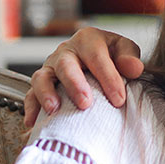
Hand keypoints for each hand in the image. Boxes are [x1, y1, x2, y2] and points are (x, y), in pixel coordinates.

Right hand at [24, 28, 145, 126]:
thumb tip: (134, 68)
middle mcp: (65, 52)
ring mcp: (50, 68)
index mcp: (87, 40)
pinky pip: (31, 95)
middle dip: (74, 85)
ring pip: (42, 78)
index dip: (108, 78)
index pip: (97, 57)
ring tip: (54, 110)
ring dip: (46, 94)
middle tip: (85, 104)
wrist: (94, 59)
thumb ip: (129, 57)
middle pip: (66, 65)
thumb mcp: (123, 50)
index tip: (119, 100)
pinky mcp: (41, 84)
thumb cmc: (110, 56)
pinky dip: (31, 108)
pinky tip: (33, 124)